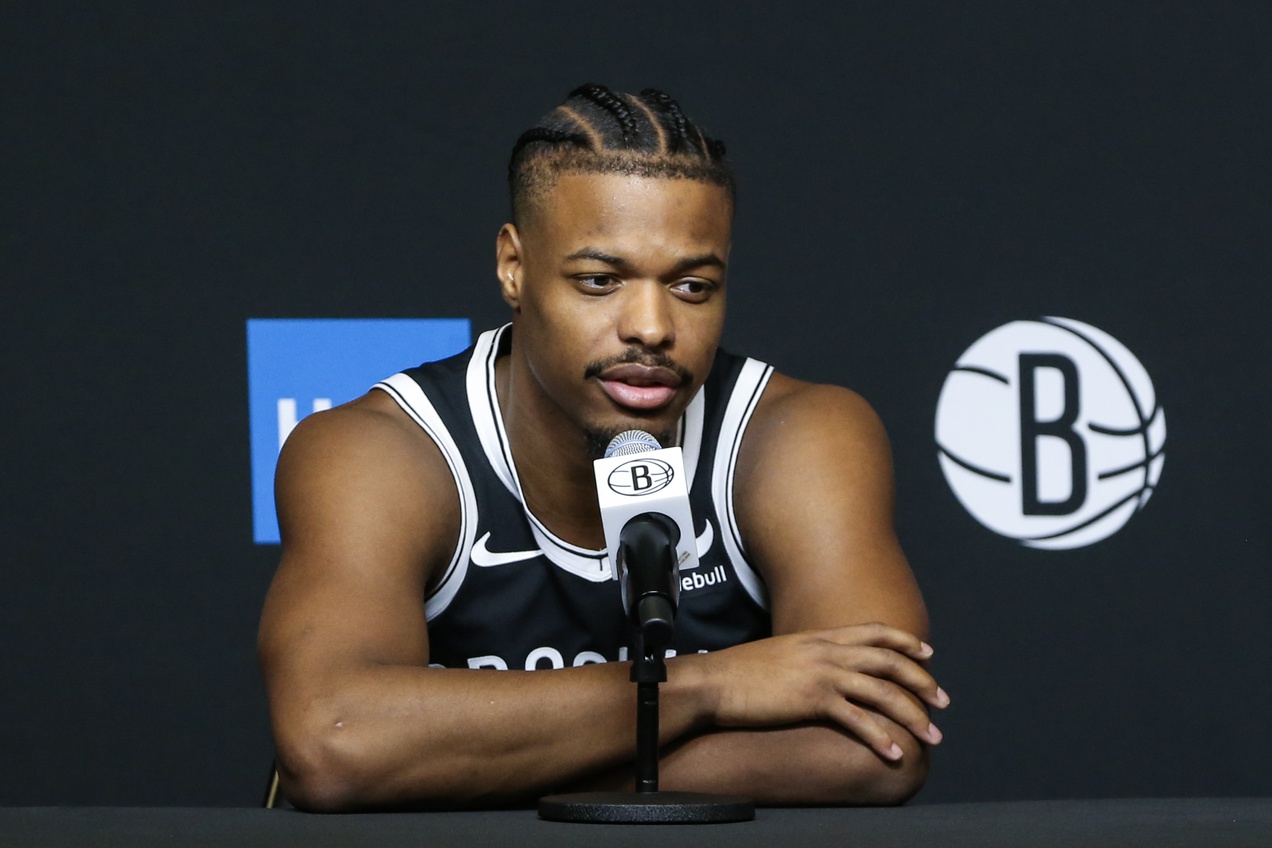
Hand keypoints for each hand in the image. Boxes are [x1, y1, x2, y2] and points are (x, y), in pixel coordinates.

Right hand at [684, 622, 948, 760]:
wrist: (714, 682)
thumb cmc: (739, 672)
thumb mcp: (779, 654)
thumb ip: (805, 657)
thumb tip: (820, 670)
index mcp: (818, 637)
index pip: (872, 632)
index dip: (905, 641)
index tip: (927, 653)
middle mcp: (825, 651)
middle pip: (888, 660)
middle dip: (921, 681)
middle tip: (942, 700)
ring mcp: (821, 674)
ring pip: (881, 691)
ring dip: (912, 714)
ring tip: (932, 734)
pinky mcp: (812, 699)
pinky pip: (857, 719)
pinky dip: (881, 736)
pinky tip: (895, 752)